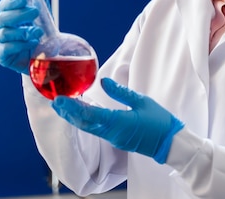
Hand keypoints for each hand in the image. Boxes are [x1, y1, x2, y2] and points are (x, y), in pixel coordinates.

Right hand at [0, 0, 44, 73]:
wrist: (39, 58)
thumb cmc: (37, 35)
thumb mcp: (42, 20)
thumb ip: (41, 7)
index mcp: (7, 15)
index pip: (3, 5)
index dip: (11, 2)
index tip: (24, 0)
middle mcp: (0, 27)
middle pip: (2, 18)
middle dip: (19, 14)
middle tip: (35, 12)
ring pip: (5, 33)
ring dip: (23, 31)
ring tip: (39, 32)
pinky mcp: (2, 55)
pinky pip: (7, 48)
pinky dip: (22, 45)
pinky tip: (33, 43)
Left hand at [52, 78, 184, 163]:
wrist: (169, 143)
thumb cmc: (159, 121)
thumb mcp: (142, 101)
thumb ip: (121, 92)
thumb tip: (103, 82)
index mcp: (118, 122)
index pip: (90, 114)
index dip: (73, 107)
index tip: (60, 100)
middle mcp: (112, 133)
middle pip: (84, 123)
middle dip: (68, 113)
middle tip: (55, 102)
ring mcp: (113, 138)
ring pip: (89, 127)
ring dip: (75, 117)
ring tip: (63, 107)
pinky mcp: (116, 139)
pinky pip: (96, 130)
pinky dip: (85, 121)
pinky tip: (81, 114)